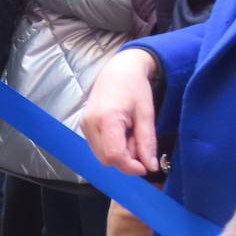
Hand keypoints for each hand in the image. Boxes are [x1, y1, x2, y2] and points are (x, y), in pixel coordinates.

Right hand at [82, 49, 159, 175]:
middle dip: (126, 159)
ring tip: (131, 135)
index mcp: (106, 118)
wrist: (119, 68)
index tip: (146, 166)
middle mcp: (90, 122)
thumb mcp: (146, 115)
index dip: (131, 166)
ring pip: (101, 154)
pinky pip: (98, 146)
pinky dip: (112, 146)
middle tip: (140, 144)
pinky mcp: (84, 124)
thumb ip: (147, 142)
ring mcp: (84, 123)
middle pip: (106, 158)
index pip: (114, 156)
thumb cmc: (134, 86)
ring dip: (119, 153)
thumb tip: (150, 166)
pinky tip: (122, 133)